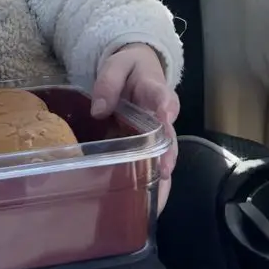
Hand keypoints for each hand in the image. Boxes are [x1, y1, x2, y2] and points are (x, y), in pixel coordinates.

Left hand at [92, 43, 179, 211]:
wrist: (139, 70)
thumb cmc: (128, 69)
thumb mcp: (116, 65)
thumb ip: (109, 82)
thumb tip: (99, 110)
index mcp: (154, 89)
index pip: (163, 97)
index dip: (165, 108)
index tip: (165, 118)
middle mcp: (162, 115)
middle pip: (170, 135)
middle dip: (168, 153)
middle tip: (165, 170)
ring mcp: (158, 133)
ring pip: (166, 154)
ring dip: (163, 174)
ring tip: (158, 196)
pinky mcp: (151, 145)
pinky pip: (155, 163)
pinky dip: (155, 183)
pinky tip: (148, 204)